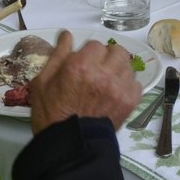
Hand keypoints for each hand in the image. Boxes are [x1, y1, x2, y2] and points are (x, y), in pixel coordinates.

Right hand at [29, 31, 143, 132]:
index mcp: (81, 65)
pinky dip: (127, 85)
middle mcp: (104, 73)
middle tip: (98, 69)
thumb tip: (66, 34)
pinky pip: (136, 83)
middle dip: (107, 57)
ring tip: (107, 83)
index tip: (83, 63)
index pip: (95, 44)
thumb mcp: (43, 82)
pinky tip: (115, 93)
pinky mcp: (130, 100)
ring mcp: (119, 87)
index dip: (88, 53)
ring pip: (128, 65)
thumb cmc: (51, 114)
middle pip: (117, 51)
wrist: (69, 145)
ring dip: (118, 70)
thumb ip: (58, 55)